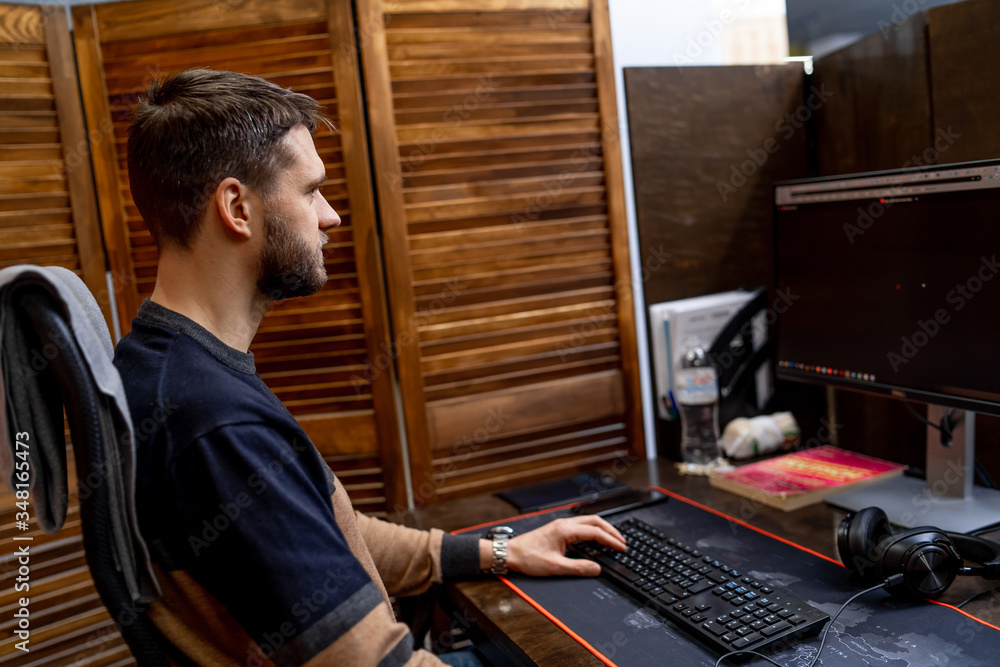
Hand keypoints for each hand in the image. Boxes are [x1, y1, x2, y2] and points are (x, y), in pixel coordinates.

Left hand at [504, 516, 626, 576]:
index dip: (611, 540)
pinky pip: (581, 526)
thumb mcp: (555, 567)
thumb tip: (596, 569)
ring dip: (602, 529)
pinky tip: (596, 539)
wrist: (509, 553)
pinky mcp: (558, 530)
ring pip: (588, 522)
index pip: (595, 532)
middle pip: (594, 521)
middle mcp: (564, 524)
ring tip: (613, 539)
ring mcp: (561, 525)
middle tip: (622, 541)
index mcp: (565, 530)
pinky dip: (593, 530)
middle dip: (611, 530)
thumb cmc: (527, 557)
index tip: (622, 547)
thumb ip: (578, 567)